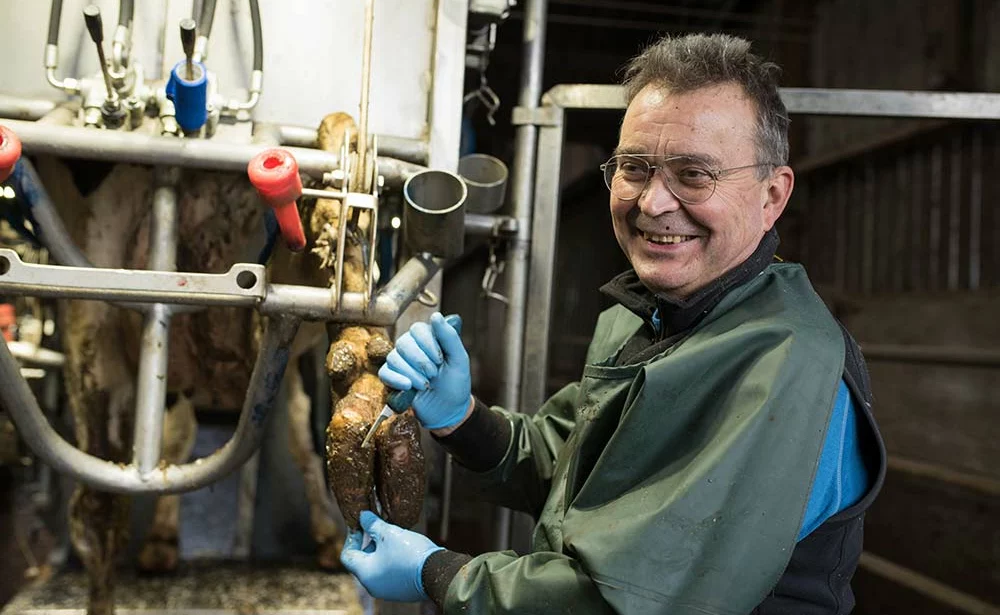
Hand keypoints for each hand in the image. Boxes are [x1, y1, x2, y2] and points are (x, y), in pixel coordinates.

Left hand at [340, 511, 443, 601]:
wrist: (437, 571)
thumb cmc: (410, 552)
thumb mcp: (389, 533)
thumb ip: (372, 524)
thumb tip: (362, 516)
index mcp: (366, 573)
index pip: (348, 555)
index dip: (353, 537)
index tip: (362, 525)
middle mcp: (373, 586)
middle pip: (363, 561)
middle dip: (370, 543)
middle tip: (379, 529)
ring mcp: (387, 591)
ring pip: (377, 568)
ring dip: (382, 552)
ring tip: (394, 538)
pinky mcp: (401, 591)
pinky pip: (390, 574)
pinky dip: (392, 562)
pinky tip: (404, 550)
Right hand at [378, 312, 471, 429]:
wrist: (449, 410)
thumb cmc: (455, 383)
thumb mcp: (459, 359)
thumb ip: (449, 337)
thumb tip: (435, 315)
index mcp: (428, 338)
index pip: (418, 329)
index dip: (427, 343)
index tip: (440, 359)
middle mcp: (412, 347)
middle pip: (404, 342)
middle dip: (420, 361)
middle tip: (434, 374)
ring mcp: (400, 362)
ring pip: (394, 357)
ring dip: (411, 373)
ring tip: (425, 385)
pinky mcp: (392, 379)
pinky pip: (384, 373)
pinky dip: (396, 379)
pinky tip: (408, 387)